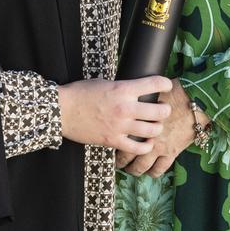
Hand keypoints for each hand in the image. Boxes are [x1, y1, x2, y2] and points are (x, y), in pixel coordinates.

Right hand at [58, 76, 172, 153]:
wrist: (62, 110)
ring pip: (151, 130)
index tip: (167, 85)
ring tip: (157, 125)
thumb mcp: (104, 82)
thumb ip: (121, 87)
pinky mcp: (113, 140)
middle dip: (165, 110)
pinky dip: (146, 146)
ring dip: (158, 128)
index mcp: (122, 89)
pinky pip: (137, 148)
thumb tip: (134, 89)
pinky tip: (147, 143)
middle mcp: (125, 107)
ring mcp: (120, 126)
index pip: (152, 84)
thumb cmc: (80, 93)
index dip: (164, 83)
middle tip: (164, 109)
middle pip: (158, 111)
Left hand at [116, 80, 209, 177]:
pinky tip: (150, 171)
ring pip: (141, 165)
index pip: (119, 135)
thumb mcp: (149, 92)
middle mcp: (144, 136)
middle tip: (118, 161)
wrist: (195, 101)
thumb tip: (128, 97)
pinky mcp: (171, 152)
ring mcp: (158, 146)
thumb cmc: (173, 92)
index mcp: (137, 119)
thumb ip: (138, 100)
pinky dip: (153, 172)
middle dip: (120, 160)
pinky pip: (159, 169)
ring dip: (134, 169)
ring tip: (131, 170)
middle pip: (126, 154)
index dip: (113, 140)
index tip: (111, 141)